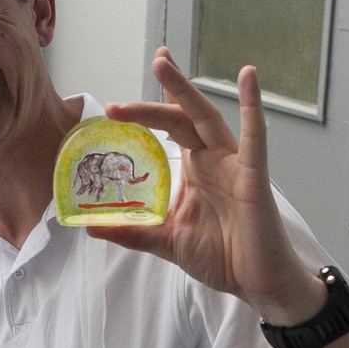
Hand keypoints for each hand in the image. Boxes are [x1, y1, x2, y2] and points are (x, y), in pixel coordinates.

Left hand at [88, 48, 323, 322]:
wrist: (257, 283)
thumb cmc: (222, 258)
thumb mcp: (167, 242)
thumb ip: (133, 232)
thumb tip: (91, 228)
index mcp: (194, 170)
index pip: (171, 125)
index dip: (155, 101)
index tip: (142, 73)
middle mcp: (213, 160)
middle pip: (181, 118)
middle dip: (161, 92)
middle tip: (145, 66)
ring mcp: (234, 165)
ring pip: (206, 118)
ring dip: (184, 91)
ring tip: (163, 64)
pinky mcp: (254, 176)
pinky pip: (254, 136)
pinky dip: (252, 105)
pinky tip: (247, 77)